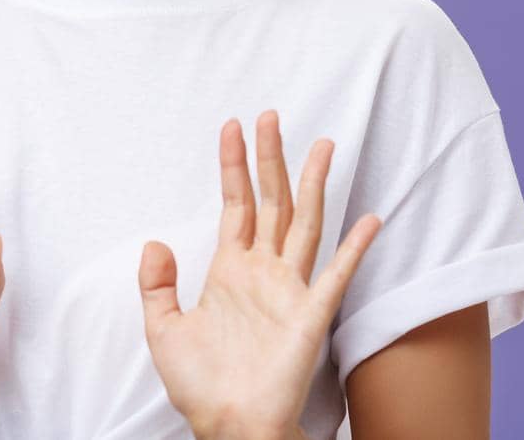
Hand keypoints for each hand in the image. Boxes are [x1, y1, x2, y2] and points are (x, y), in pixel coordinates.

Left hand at [138, 110, 381, 439]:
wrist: (229, 427)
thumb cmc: (202, 385)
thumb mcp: (163, 330)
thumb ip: (156, 285)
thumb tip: (154, 242)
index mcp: (230, 270)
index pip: (236, 204)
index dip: (234, 165)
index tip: (232, 126)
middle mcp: (263, 272)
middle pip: (271, 201)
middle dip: (271, 158)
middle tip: (270, 115)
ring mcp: (290, 290)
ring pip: (304, 223)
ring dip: (312, 183)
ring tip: (322, 144)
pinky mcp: (310, 315)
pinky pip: (336, 275)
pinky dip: (353, 247)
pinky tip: (369, 218)